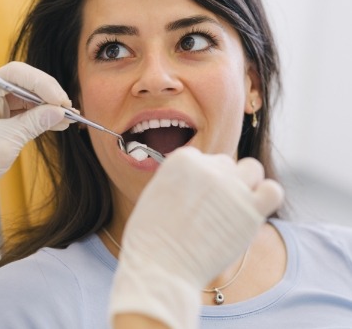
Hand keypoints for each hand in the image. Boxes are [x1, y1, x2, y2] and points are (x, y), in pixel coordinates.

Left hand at [0, 62, 71, 258]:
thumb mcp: (8, 142)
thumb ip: (35, 122)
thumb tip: (60, 111)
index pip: (17, 74)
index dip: (43, 83)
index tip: (61, 101)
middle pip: (22, 82)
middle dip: (47, 94)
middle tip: (67, 109)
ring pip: (24, 97)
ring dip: (45, 106)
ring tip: (67, 118)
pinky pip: (20, 110)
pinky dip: (37, 116)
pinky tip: (55, 123)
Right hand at [109, 147, 283, 328]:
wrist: (160, 266)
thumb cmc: (151, 236)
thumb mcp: (156, 191)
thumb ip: (180, 178)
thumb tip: (198, 180)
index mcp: (184, 159)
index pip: (203, 158)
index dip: (200, 179)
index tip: (194, 199)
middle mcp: (209, 167)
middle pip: (226, 164)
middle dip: (220, 183)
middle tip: (211, 210)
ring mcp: (232, 188)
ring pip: (252, 169)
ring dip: (246, 183)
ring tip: (234, 207)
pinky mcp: (251, 211)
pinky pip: (273, 191)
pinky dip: (266, 197)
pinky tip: (253, 211)